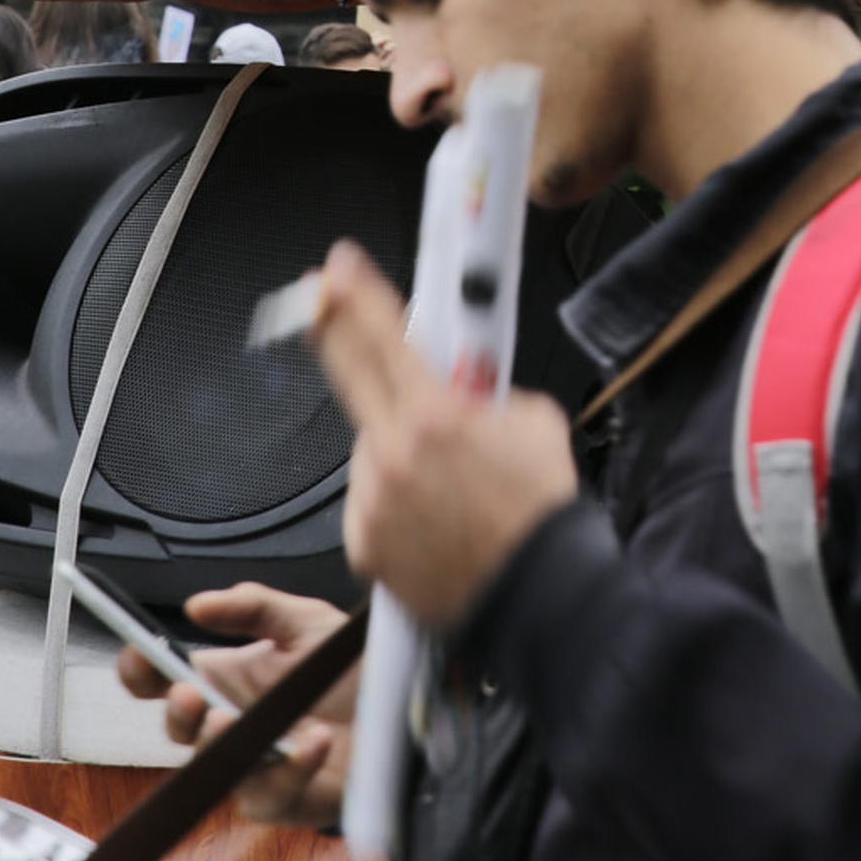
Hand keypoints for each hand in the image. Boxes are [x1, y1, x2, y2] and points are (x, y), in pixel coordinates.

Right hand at [117, 582, 353, 826]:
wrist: (407, 714)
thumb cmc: (351, 674)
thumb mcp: (306, 622)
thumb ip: (254, 607)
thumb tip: (197, 604)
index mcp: (227, 680)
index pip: (164, 680)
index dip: (142, 672)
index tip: (139, 657)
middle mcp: (232, 725)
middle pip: (179, 729)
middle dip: (177, 712)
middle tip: (190, 695)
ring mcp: (253, 767)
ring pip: (213, 768)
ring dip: (219, 744)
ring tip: (232, 720)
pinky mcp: (284, 801)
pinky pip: (272, 794)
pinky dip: (291, 767)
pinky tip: (311, 742)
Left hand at [311, 240, 577, 629]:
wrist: (536, 593)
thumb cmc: (539, 510)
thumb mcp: (532, 420)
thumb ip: (489, 391)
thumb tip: (467, 384)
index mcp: (437, 414)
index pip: (386, 336)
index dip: (358, 293)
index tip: (338, 268)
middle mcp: (393, 454)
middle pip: (350, 375)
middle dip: (335, 331)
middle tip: (320, 300)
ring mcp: (373, 502)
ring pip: (370, 451)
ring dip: (394, 449)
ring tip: (444, 482)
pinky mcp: (364, 545)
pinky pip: (370, 503)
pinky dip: (392, 502)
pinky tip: (431, 518)